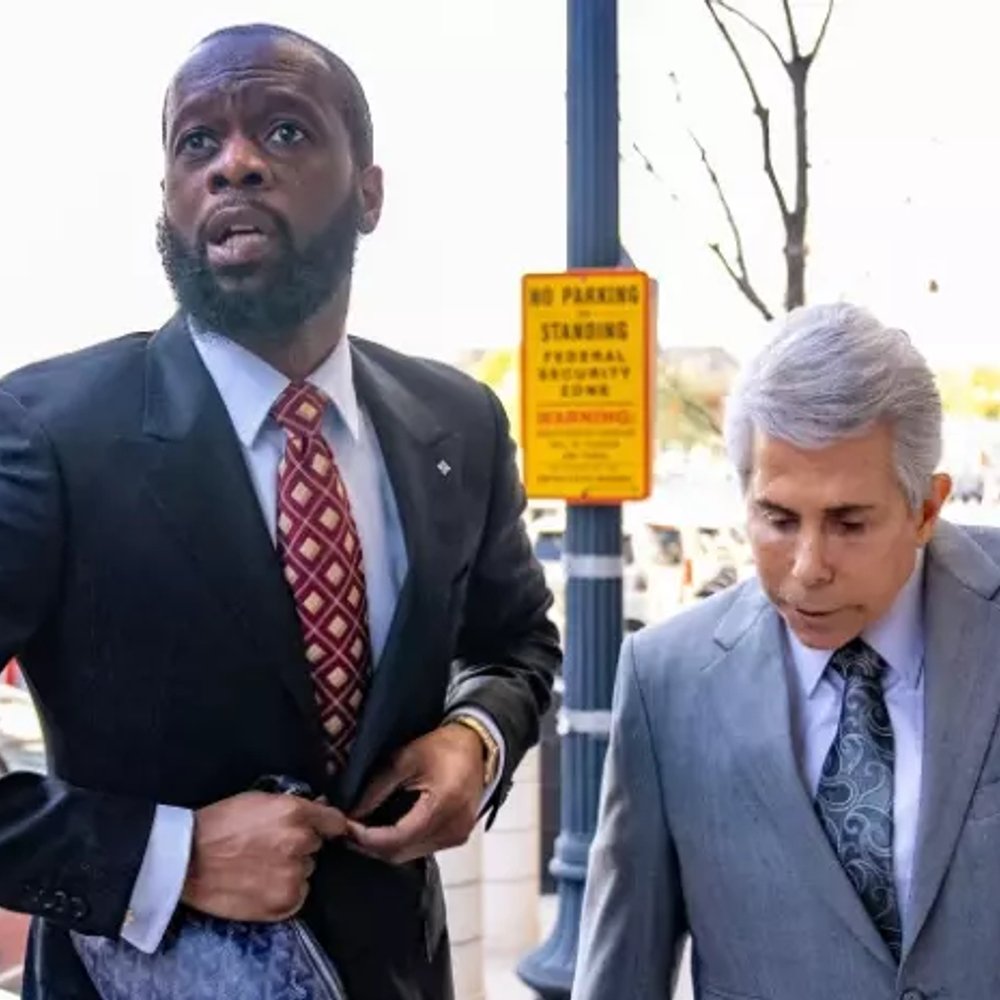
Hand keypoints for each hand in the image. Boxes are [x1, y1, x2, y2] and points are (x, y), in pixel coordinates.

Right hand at [181, 792, 345, 921]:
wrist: (186, 861)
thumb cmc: (218, 825)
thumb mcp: (258, 800)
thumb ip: (292, 806)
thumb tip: (319, 809)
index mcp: (295, 813)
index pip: (335, 821)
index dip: (327, 825)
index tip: (323, 830)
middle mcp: (300, 842)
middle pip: (316, 847)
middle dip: (300, 846)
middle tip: (270, 848)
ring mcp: (293, 875)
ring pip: (306, 871)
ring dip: (291, 869)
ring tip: (259, 867)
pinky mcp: (284, 902)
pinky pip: (298, 895)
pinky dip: (284, 892)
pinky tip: (260, 885)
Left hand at [346, 724, 485, 863]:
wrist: (476, 746)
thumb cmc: (443, 747)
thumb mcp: (406, 758)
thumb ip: (378, 788)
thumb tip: (353, 812)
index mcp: (443, 806)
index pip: (396, 838)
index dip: (366, 837)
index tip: (345, 827)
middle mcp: (453, 828)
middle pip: (402, 853)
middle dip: (371, 845)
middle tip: (349, 830)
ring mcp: (458, 836)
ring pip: (411, 855)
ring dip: (386, 847)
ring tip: (364, 830)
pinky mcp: (458, 837)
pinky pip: (423, 849)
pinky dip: (402, 843)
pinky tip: (388, 830)